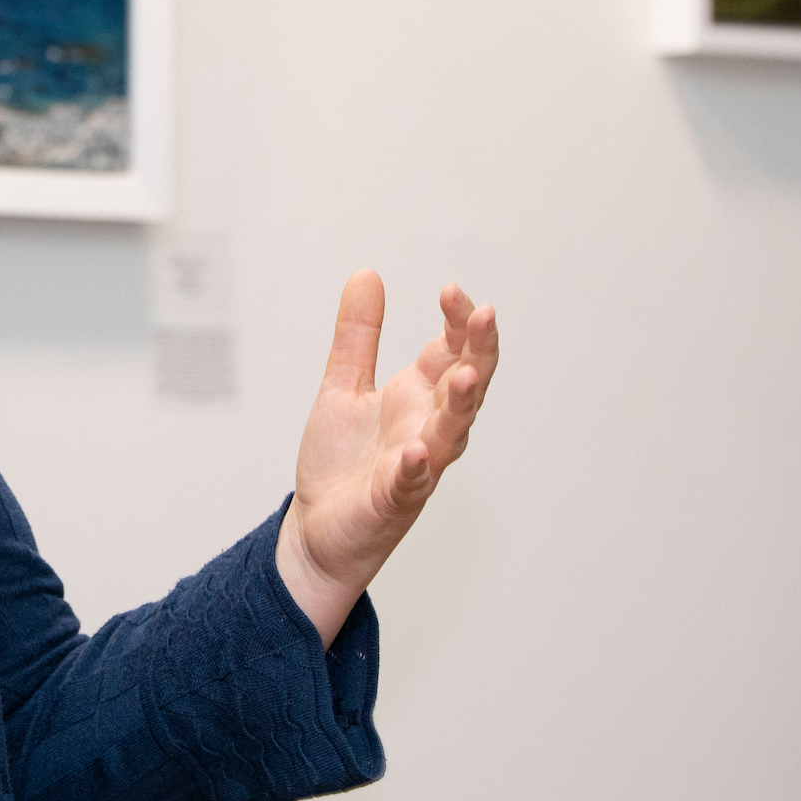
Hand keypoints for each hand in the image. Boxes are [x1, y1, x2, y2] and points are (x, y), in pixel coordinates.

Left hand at [275, 272, 497, 645]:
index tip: (451, 291)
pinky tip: (415, 451)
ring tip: (466, 374)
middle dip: (478, 351)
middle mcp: (427, 428)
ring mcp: (416, 465)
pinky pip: (409, 483)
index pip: (451, 351)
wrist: (316, 526)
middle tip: (484, 315)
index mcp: (417, 397)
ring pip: (450, 433)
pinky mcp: (392, 500)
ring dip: (460, 404)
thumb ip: (358, 335)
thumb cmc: (341, 461)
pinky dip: (414, 467)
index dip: (457, 322)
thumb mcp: (343, 385)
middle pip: (466, 385)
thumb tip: (367, 273)